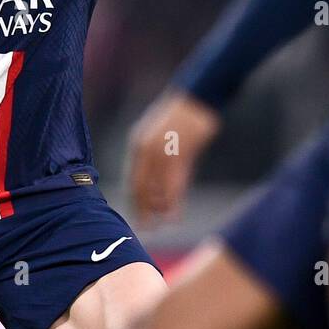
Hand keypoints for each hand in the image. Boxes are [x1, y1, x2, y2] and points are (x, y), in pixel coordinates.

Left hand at [127, 88, 221, 224]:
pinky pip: (175, 186)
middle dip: (142, 210)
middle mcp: (147, 151)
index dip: (135, 200)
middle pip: (141, 188)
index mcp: (138, 144)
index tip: (137, 215)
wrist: (195, 100)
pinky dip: (174, 204)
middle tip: (144, 227)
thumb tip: (150, 175)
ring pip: (158, 189)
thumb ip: (150, 152)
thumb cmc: (178, 116)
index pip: (132, 179)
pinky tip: (174, 218)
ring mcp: (163, 154)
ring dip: (159, 209)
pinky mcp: (182, 156)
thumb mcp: (157, 132)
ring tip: (162, 223)